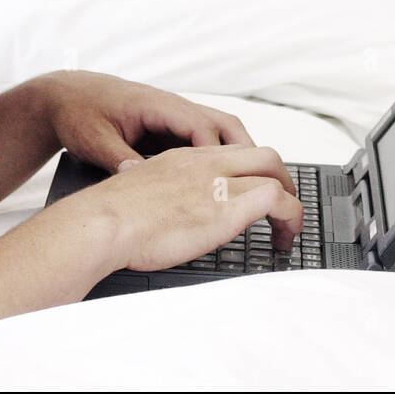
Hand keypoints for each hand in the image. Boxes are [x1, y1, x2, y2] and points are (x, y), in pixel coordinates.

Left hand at [33, 69, 259, 174]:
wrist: (64, 96)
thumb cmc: (78, 112)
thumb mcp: (94, 140)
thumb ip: (118, 159)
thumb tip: (138, 179)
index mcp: (157, 105)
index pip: (202, 127)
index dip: (219, 156)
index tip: (231, 183)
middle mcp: (172, 107)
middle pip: (225, 125)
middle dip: (247, 153)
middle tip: (263, 184)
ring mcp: (173, 116)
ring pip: (220, 130)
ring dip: (240, 153)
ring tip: (255, 185)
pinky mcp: (169, 127)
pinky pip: (205, 139)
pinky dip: (221, 156)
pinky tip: (224, 182)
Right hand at [82, 143, 304, 270]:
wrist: (104, 221)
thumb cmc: (110, 216)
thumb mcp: (137, 192)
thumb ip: (155, 194)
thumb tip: (157, 210)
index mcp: (184, 159)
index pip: (231, 153)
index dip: (251, 172)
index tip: (253, 193)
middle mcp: (205, 164)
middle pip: (263, 154)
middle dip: (281, 178)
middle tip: (283, 207)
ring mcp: (219, 182)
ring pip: (276, 174)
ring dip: (290, 202)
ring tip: (288, 228)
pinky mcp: (228, 206)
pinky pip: (277, 200)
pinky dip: (290, 218)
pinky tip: (283, 240)